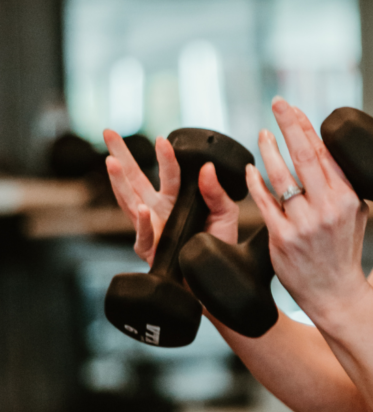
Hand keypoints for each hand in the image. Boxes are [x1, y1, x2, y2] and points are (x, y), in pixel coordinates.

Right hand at [103, 129, 239, 265]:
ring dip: (119, 182)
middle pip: (135, 178)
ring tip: (111, 162)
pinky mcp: (149, 249)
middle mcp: (159, 209)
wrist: (214, 278)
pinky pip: (144, 234)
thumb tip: (207, 168)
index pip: (169, 172)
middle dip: (121, 155)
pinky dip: (143, 222)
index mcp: (176, 197)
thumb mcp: (225, 214)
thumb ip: (216, 193)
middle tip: (108, 133)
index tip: (162, 139)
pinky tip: (141, 208)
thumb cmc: (218, 245)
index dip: (164, 156)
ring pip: (129, 201)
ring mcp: (150, 227)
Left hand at [247, 99, 368, 321]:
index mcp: (347, 197)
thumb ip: (344, 183)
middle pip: (305, 156)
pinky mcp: (282, 239)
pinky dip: (256, 182)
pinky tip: (250, 168)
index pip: (325, 152)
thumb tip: (328, 150)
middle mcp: (327, 207)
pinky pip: (265, 203)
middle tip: (277, 102)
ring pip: (281, 176)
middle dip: (289, 124)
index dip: (306, 127)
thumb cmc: (344, 250)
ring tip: (262, 133)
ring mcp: (304, 223)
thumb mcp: (356, 212)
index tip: (293, 108)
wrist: (336, 293)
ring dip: (269, 149)